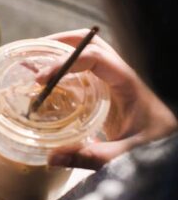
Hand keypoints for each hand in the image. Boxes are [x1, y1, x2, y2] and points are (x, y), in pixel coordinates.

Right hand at [38, 29, 176, 169]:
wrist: (172, 149)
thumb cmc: (156, 148)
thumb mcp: (126, 156)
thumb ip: (91, 157)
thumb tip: (51, 157)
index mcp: (128, 83)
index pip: (94, 58)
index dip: (65, 63)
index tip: (40, 79)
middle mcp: (121, 75)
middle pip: (90, 43)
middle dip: (61, 42)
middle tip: (34, 52)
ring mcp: (114, 81)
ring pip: (87, 53)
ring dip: (62, 52)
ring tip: (35, 62)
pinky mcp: (108, 93)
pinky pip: (86, 72)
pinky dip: (64, 71)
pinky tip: (46, 83)